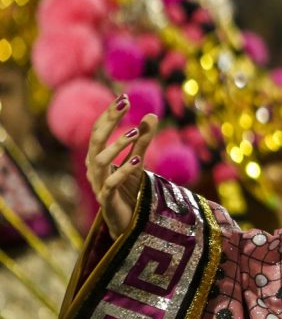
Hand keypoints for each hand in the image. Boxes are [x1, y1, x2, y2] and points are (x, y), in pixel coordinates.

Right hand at [86, 95, 156, 237]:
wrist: (126, 222)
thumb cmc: (128, 190)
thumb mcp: (137, 161)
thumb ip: (141, 140)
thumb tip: (150, 114)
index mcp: (97, 157)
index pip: (99, 130)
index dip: (109, 113)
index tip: (123, 96)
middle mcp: (94, 168)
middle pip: (95, 140)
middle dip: (109, 121)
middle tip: (125, 103)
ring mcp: (98, 184)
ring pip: (100, 161)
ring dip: (117, 145)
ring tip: (134, 131)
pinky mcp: (107, 199)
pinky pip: (111, 184)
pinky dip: (123, 172)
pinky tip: (138, 161)